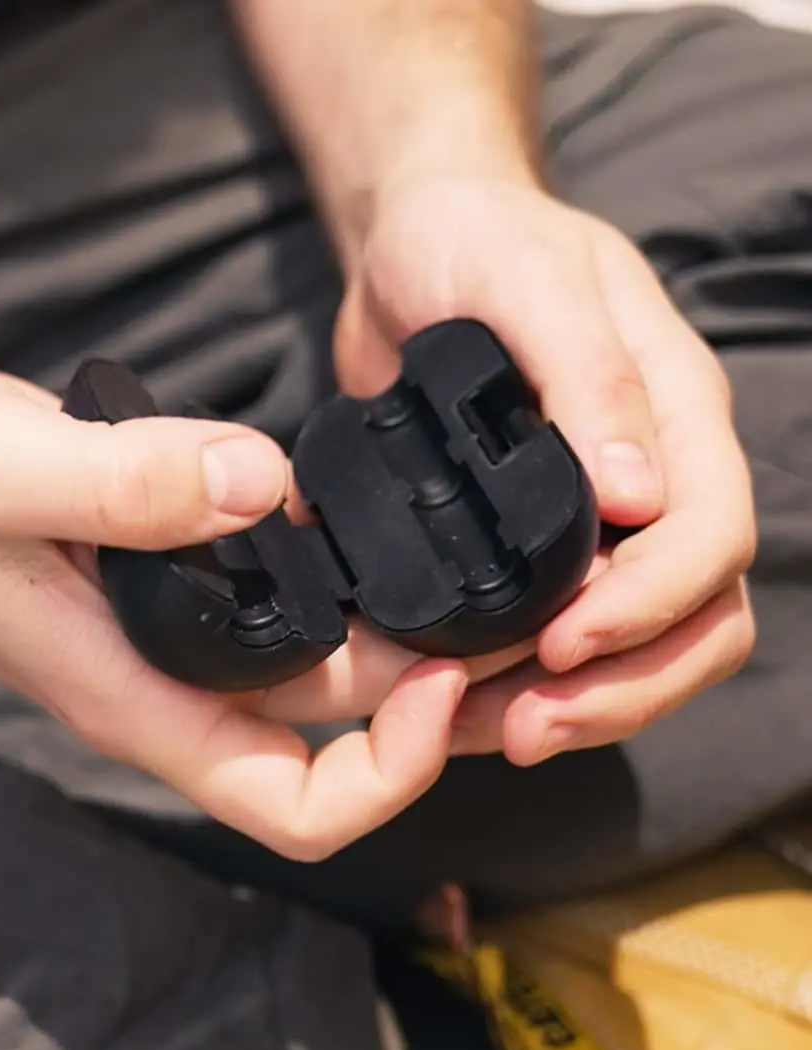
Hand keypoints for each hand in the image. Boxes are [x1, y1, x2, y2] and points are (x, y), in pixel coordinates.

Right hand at [0, 338, 468, 859]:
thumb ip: (121, 482)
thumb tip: (265, 484)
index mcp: (130, 693)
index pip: (292, 803)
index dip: (392, 768)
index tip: (442, 674)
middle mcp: (158, 680)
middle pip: (330, 735)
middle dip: (434, 687)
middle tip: (511, 599)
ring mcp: (157, 634)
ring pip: (309, 668)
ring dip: (398, 632)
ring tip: (472, 553)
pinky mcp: (153, 578)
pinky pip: (271, 603)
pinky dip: (335, 577)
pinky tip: (368, 510)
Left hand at [334, 175, 755, 763]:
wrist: (412, 245)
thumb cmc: (471, 241)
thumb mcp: (523, 280)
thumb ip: (586, 375)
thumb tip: (640, 495)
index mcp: (674, 412)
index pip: (712, 535)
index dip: (652, 604)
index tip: (565, 642)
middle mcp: (654, 475)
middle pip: (697, 616)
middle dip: (624, 686)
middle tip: (523, 726)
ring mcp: (600, 518)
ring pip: (644, 646)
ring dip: (581, 705)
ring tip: (491, 734)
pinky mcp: (536, 544)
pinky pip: (563, 636)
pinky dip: (525, 685)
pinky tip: (462, 708)